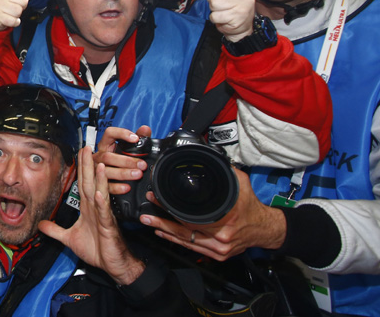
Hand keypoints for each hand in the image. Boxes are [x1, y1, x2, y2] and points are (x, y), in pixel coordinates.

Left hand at [39, 147, 145, 285]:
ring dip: (98, 178)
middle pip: (91, 182)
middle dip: (88, 165)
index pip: (83, 184)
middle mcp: (96, 208)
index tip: (79, 153)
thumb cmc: (97, 250)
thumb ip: (55, 230)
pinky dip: (102, 202)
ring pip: (100, 193)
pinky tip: (98, 193)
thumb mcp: (69, 238)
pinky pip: (105, 212)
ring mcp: (103, 216)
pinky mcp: (109, 227)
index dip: (81, 169)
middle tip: (87, 147)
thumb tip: (40, 225)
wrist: (114, 265)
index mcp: (88, 208)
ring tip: (97, 163)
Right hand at [92, 125, 149, 194]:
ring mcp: (97, 170)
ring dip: (123, 173)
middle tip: (142, 164)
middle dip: (126, 160)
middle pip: (108, 156)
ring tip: (137, 174)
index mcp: (104, 145)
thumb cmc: (117, 158)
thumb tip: (145, 129)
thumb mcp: (126, 148)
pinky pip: (106, 186)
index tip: (135, 138)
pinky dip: (117, 187)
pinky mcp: (99, 183)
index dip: (122, 134)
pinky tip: (127, 187)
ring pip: (106, 171)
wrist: (105, 176)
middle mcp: (99, 156)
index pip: (109, 133)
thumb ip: (137, 137)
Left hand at [139, 168, 286, 260]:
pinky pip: (192, 249)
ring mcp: (218, 249)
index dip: (169, 208)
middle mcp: (220, 237)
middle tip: (146, 213)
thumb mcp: (240, 183)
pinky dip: (176, 241)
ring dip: (165, 232)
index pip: (189, 215)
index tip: (155, 197)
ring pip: (185, 242)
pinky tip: (164, 234)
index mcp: (225, 219)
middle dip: (162, 220)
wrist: (266, 229)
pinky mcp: (217, 255)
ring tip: (149, 222)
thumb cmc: (252, 206)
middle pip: (184, 230)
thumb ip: (223, 170)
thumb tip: (208, 156)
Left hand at [206, 0, 254, 41]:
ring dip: (215, 9)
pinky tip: (226, 18)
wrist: (242, 24)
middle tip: (224, 2)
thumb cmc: (232, 1)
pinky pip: (215, 16)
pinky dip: (217, 19)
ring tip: (225, 9)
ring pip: (213, 3)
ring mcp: (244, 2)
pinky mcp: (239, 16)